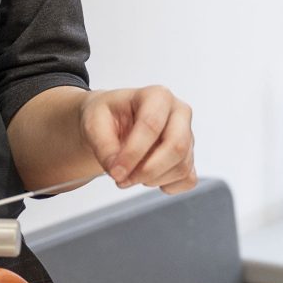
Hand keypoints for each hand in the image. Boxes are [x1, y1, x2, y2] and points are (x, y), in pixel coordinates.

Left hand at [79, 86, 195, 192]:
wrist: (113, 121)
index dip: (133, 153)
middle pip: (176, 147)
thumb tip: (117, 170)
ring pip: (181, 167)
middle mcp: (178, 113)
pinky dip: (168, 186)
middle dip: (147, 170)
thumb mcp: (93, 122)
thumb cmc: (107, 116)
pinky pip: (188, 179)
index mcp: (157, 96)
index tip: (115, 171)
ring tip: (130, 174)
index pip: (152, 125)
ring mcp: (188, 135)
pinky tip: (148, 179)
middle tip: (123, 179)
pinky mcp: (189, 156)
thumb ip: (103, 146)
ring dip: (152, 180)